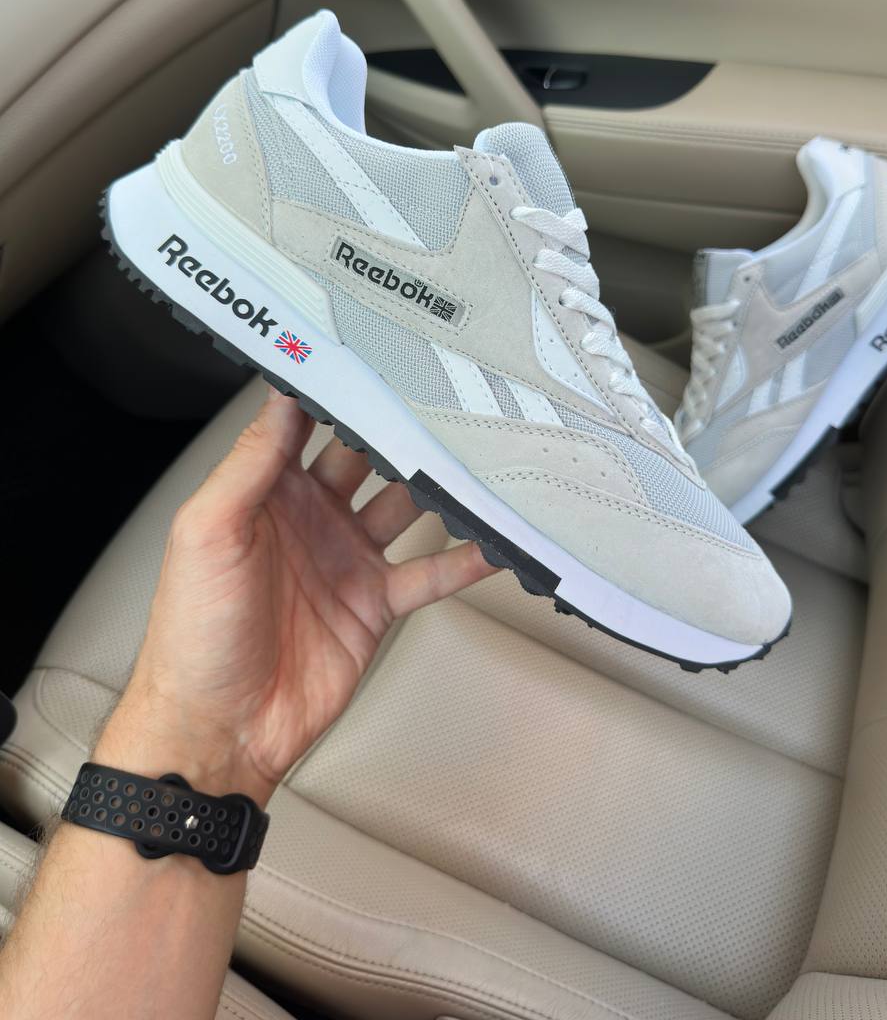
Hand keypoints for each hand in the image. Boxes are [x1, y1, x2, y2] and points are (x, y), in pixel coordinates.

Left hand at [102, 389, 492, 805]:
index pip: (305, 426)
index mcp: (264, 494)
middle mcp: (309, 519)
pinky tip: (492, 542)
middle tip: (436, 401)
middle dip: (397, 431)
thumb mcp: (208, 532)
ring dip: (437, 487)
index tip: (367, 359)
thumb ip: (250, 464)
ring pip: (404, 508)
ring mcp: (346, 561)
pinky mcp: (373, 604)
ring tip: (474, 458)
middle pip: (366, 459)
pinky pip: (428, 573)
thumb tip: (281, 399)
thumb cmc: (192, 636)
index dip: (334, 394)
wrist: (218, 728)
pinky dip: (463, 559)